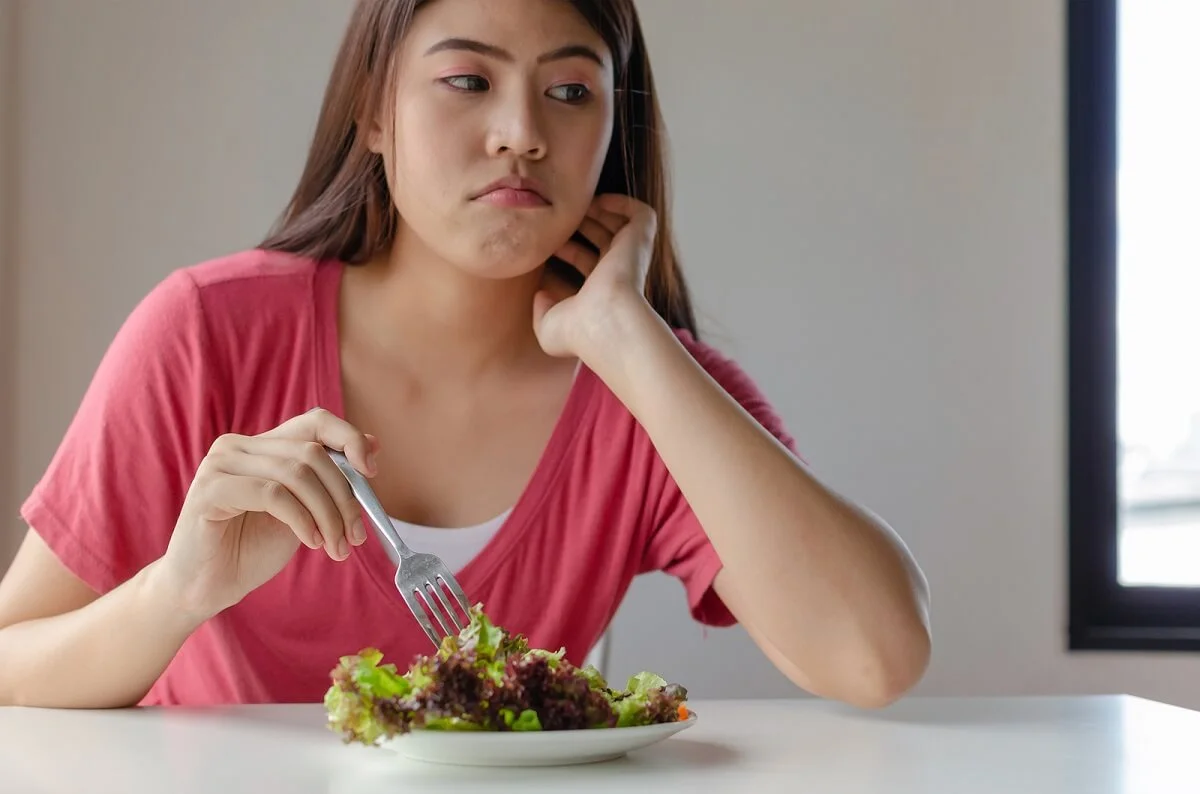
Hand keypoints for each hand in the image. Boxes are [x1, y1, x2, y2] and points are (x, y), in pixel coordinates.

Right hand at [159, 408, 377, 620]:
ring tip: (336, 547)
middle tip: (355, 535)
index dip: (349, 438)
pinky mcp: (209, 490)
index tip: (372, 471)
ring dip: (328, 514)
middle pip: (312, 453)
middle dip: (345, 497)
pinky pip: (273, 494)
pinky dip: (302, 520)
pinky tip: (311, 542)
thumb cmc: (250, 548)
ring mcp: (220, 464)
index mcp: (262, 444)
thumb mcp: (303, 511)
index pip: (315, 421)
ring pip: (297, 474)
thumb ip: (328, 480)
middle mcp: (238, 445)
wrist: (205, 587)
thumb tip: (373, 446)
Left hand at [534, 194, 656, 358]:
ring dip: (600, 211)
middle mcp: (617, 272)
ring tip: (577, 204)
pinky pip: (640, 214)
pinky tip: (598, 202)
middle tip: (559, 218)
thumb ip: (541, 310)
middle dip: (582, 226)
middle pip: (603, 240)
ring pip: (621, 225)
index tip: (546, 243)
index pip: (587, 263)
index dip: (567, 250)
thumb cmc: (579, 330)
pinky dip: (622, 203)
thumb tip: (540, 294)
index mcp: (600, 290)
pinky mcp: (640, 240)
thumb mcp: (548, 326)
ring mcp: (630, 256)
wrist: (606, 321)